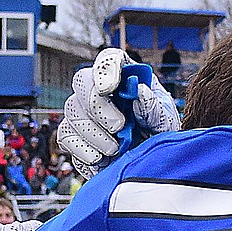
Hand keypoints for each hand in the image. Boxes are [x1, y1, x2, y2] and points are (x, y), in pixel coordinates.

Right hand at [59, 49, 179, 178]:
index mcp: (126, 79)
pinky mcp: (73, 137)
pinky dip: (84, 150)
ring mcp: (83, 113)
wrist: (147, 170)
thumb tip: (139, 91)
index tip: (109, 89)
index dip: (106, 70)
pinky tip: (101, 159)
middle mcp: (99, 91)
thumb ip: (154, 108)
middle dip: (98, 106)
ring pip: (73, 112)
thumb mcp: (165, 124)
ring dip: (95, 134)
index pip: (109, 60)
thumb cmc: (157, 139)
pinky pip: (66, 138)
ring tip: (117, 149)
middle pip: (82, 82)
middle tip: (119, 127)